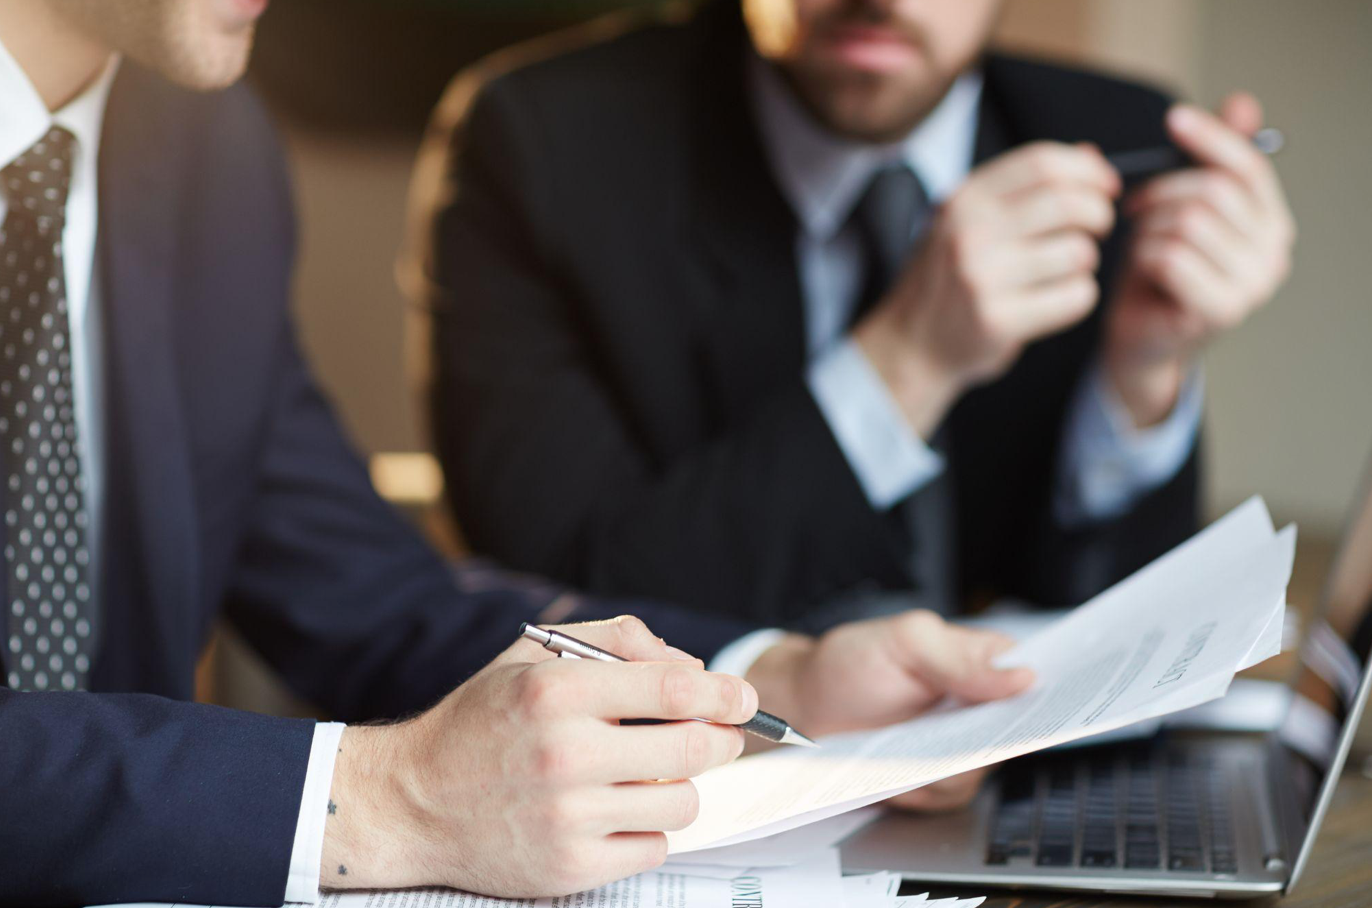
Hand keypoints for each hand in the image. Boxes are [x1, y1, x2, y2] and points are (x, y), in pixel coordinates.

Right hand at [319, 616, 755, 896]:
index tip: (744, 698)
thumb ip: (615, 639)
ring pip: (683, 801)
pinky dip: (647, 828)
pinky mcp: (570, 868)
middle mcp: (564, 753)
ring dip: (680, 785)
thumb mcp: (532, 656)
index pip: (676, 689)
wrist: (412, 801)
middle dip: (721, 738)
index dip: (726, 693)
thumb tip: (692, 666)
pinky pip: (654, 846)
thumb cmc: (481, 722)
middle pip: (695, 748)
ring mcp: (568, 817)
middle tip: (720, 736)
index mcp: (557, 690)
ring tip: (649, 774)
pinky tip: (616, 811)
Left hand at [745, 610, 1033, 809]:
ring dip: (946, 764)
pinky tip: (897, 771)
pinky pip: (951, 793)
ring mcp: (962, 745)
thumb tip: (1022, 677)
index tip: (1054, 708)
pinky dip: (922, 787)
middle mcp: (980, 704)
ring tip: (906, 748)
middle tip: (955, 735)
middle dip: (993, 737)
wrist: (806, 711)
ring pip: (984, 768)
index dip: (1055, 692)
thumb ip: (960, 657)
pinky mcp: (939, 779)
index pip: (1039, 674)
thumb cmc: (851, 664)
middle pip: (1019, 731)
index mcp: (982, 658)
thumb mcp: (904, 642)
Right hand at [854, 142, 1118, 435]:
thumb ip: (1024, 187)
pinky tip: (1056, 300)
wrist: (911, 343)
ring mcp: (981, 277)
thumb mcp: (969, 220)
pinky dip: (1078, 298)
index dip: (1088, 171)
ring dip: (1085, 262)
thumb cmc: (951, 278)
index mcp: (964, 199)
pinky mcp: (998, 320)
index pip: (1042, 163)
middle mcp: (969, 232)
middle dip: (1098, 214)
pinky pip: (1075, 297)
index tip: (1106, 188)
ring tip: (1063, 271)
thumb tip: (1093, 156)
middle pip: (1068, 203)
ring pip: (1078, 252)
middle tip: (1096, 230)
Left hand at [1106, 92, 1294, 426]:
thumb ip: (1207, 161)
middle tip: (1133, 208)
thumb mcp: (1179, 207)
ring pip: (1188, 222)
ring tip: (1140, 246)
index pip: (1248, 167)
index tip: (1173, 118)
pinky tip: (1141, 272)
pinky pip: (1171, 256)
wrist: (1140, 340)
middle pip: (1213, 192)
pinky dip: (1144, 257)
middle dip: (1161, 192)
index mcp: (1271, 222)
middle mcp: (1274, 253)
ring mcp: (1253, 285)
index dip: (1210, 138)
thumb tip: (1243, 102)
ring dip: (1148, 229)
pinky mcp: (1222, 309)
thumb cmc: (1157, 271)